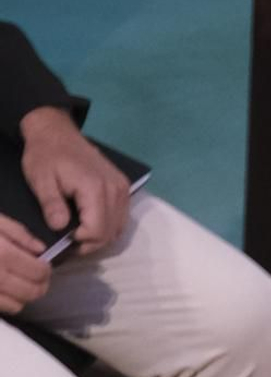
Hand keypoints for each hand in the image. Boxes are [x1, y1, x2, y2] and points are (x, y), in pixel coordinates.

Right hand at [0, 216, 49, 316]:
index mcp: (2, 254)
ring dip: (24, 296)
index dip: (46, 270)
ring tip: (21, 284)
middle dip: (40, 286)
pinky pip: (1, 309)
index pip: (38, 271)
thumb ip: (18, 233)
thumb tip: (40, 249)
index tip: (44, 265)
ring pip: (17, 305)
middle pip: (32, 292)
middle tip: (39, 278)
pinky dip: (7, 302)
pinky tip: (4, 289)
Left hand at [18, 105, 130, 254]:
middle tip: (70, 240)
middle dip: (90, 243)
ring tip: (80, 231)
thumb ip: (51, 204)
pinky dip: (108, 226)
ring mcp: (123, 188)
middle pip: (109, 234)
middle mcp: (115, 189)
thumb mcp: (40, 179)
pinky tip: (91, 221)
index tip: (64, 237)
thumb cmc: (46, 155)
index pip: (97, 232)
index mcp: (95, 188)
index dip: (80, 242)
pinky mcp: (124, 187)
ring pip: (118, 229)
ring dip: (100, 236)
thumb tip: (60, 229)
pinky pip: (122, 218)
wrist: (57, 132)